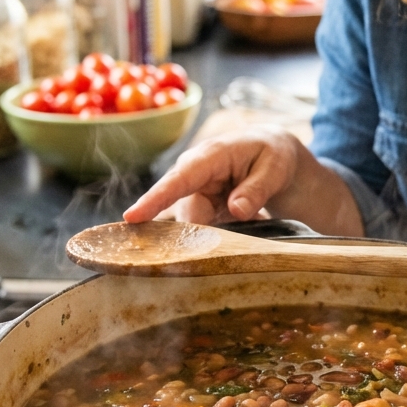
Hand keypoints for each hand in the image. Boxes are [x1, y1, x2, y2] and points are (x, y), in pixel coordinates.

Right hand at [123, 128, 363, 235]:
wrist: (274, 155)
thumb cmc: (272, 154)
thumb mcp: (274, 168)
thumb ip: (256, 189)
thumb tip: (236, 211)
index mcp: (210, 157)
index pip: (178, 180)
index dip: (154, 200)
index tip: (131, 218)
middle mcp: (195, 176)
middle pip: (186, 214)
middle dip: (196, 236)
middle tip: (220, 252)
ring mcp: (197, 194)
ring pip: (195, 227)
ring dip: (216, 237)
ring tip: (247, 228)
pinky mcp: (203, 210)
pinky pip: (205, 231)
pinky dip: (221, 237)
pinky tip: (244, 231)